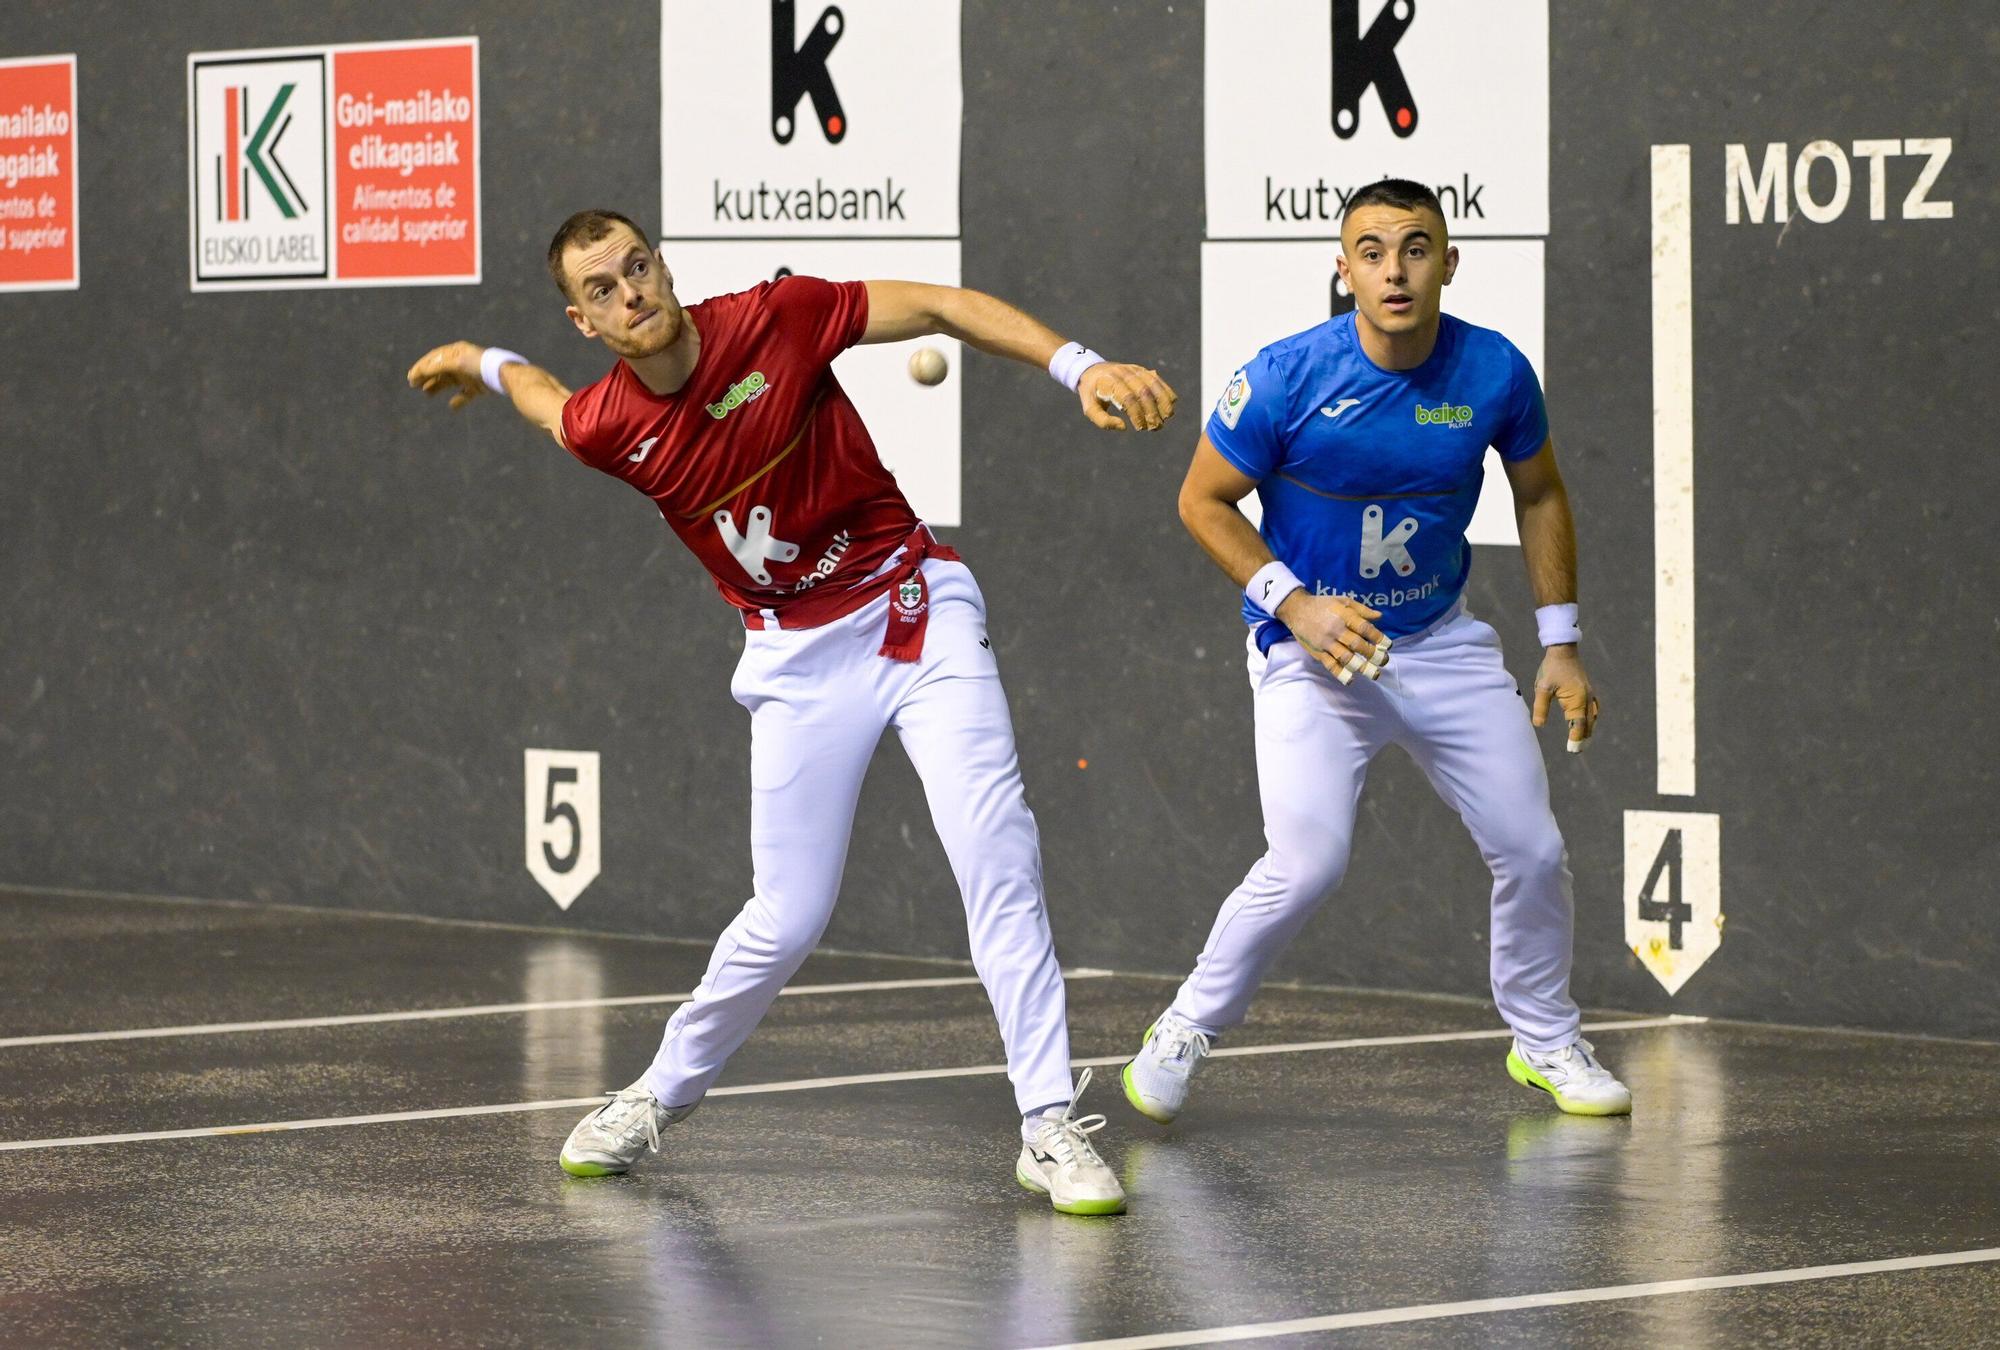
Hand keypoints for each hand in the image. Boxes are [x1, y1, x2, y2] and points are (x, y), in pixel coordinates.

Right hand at [406, 340, 487, 410]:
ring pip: (449, 382)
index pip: (434, 358)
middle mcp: (461, 362)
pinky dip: (458, 400)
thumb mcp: (455, 363)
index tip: (411, 377)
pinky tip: (452, 406)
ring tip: (427, 394)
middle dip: (426, 377)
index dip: (421, 367)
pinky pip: (465, 394)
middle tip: (414, 385)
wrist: (503, 374)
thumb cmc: (478, 365)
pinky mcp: (478, 387)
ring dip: (437, 387)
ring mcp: (469, 375)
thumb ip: (437, 366)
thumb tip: (420, 371)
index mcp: (456, 352)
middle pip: (439, 370)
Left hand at [1077, 362, 1175, 431]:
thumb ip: (1103, 421)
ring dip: (1163, 401)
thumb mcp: (1090, 408)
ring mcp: (1133, 369)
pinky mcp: (1140, 370)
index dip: (1137, 414)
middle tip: (1156, 427)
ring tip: (1167, 417)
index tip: (1140, 428)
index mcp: (1109, 382)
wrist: (1091, 370)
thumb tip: (1124, 427)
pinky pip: (1156, 379)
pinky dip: (1165, 391)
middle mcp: (1122, 373)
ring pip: (1153, 384)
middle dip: (1152, 411)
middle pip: (1143, 391)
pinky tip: (1171, 403)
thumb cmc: (1092, 394)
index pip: (1128, 398)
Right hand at [1276, 591, 1391, 684]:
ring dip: (1362, 667)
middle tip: (1385, 661)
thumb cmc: (1323, 604)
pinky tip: (1351, 679)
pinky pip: (1330, 665)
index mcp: (1344, 616)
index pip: (1364, 629)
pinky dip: (1340, 673)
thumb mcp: (1343, 601)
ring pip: (1346, 657)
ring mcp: (1326, 643)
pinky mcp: (1318, 652)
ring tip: (1374, 674)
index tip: (1388, 645)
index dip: (1378, 638)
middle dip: (1373, 654)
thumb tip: (1380, 617)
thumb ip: (1361, 609)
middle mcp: (1336, 630)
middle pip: (1357, 645)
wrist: (1297, 610)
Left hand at [1533, 645, 1599, 751]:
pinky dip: (1591, 718)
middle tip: (1578, 750)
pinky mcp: (1587, 690)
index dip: (1576, 738)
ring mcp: (1589, 694)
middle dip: (1583, 737)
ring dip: (1589, 728)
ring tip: (1584, 741)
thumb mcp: (1543, 688)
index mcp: (1577, 699)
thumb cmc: (1551, 668)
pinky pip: (1593, 708)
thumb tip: (1538, 725)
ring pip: (1592, 716)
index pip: (1577, 724)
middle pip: (1587, 723)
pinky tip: (1588, 721)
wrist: (1563, 650)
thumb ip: (1541, 707)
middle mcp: (1586, 698)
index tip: (1573, 749)